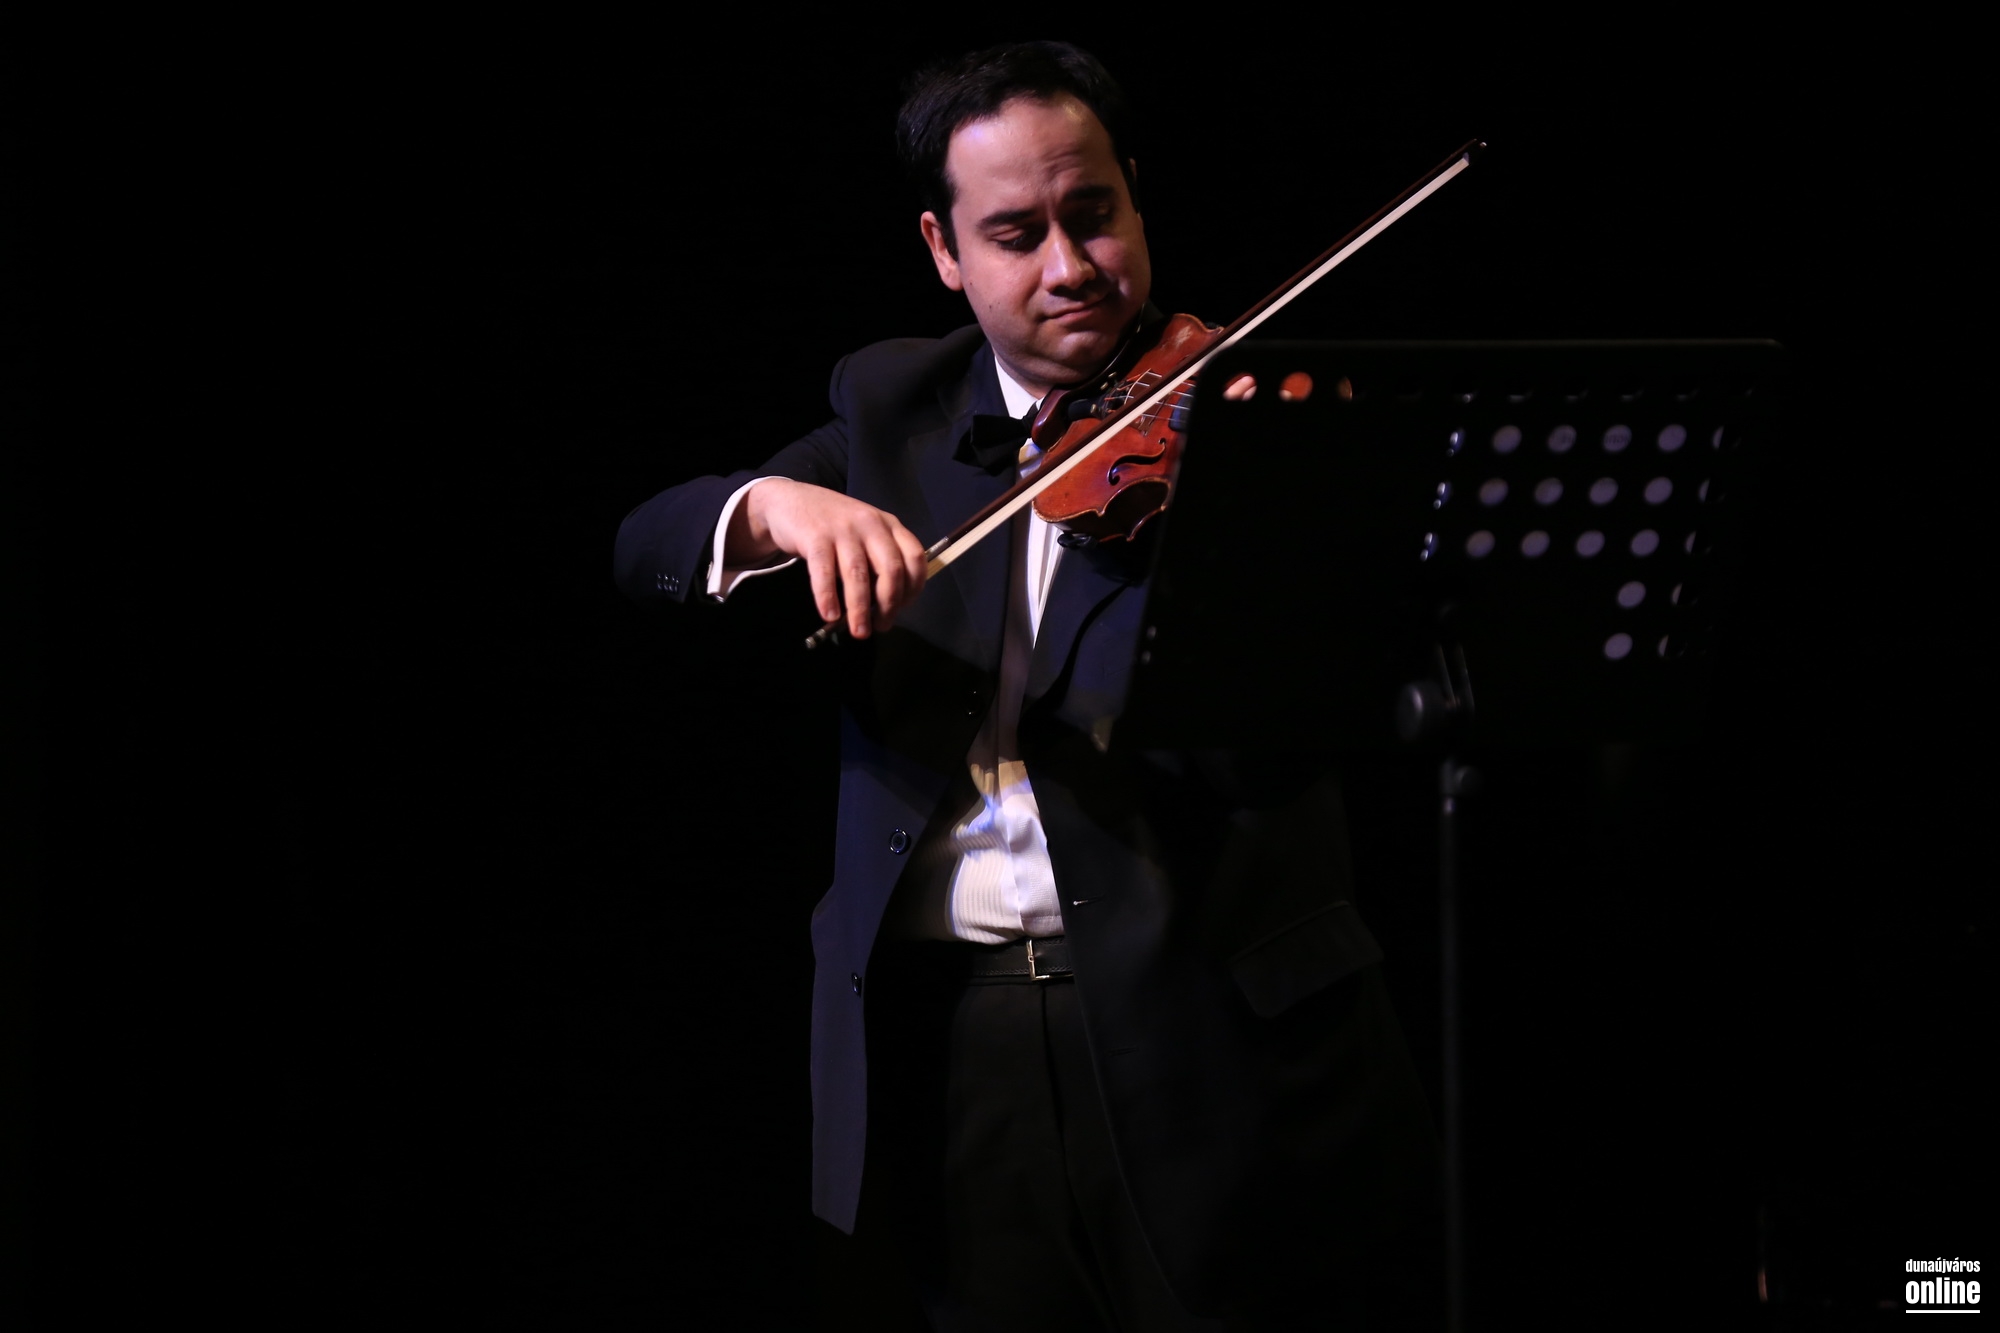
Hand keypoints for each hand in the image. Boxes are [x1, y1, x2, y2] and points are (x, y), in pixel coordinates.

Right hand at [730, 479, 927, 638]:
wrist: (792, 500)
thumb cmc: (834, 525)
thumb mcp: (865, 533)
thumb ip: (878, 560)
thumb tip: (886, 605)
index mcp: (888, 525)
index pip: (915, 557)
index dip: (913, 587)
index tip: (902, 608)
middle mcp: (870, 524)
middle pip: (890, 569)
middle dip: (889, 604)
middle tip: (881, 626)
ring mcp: (843, 529)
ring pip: (858, 574)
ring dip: (860, 608)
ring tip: (859, 631)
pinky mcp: (815, 536)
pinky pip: (824, 572)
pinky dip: (828, 597)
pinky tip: (830, 615)